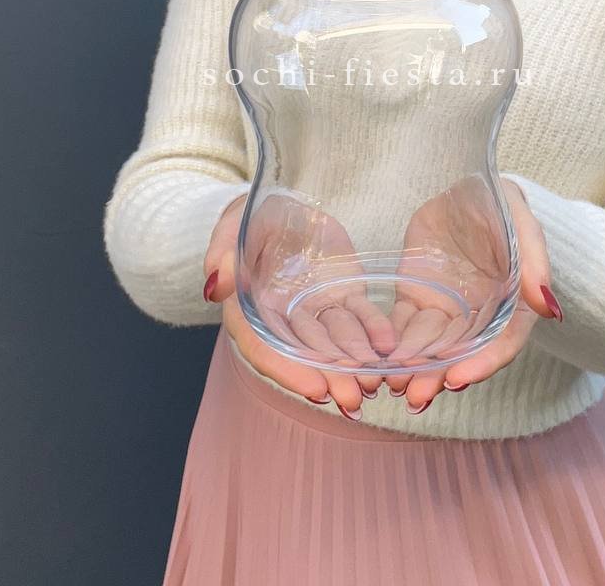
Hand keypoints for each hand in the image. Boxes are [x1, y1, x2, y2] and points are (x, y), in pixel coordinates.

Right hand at [202, 192, 394, 416]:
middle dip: (328, 376)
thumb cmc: (251, 217)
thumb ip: (223, 254)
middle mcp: (283, 317)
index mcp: (249, 308)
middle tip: (351, 399)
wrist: (285, 204)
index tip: (314, 389)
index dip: (286, 369)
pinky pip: (360, 315)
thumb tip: (216, 287)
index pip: (263, 346)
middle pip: (304, 353)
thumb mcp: (233, 227)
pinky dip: (374, 331)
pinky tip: (388, 346)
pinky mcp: (343, 294)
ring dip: (354, 363)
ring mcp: (316, 308)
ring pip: (336, 340)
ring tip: (372, 383)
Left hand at [383, 178, 561, 412]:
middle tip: (417, 396)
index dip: (482, 363)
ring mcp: (446, 308)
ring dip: (414, 368)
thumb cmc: (502, 208)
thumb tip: (550, 309)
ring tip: (395, 384)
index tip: (457, 379)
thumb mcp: (522, 226)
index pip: (502, 343)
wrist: (466, 190)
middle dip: (439, 377)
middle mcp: (479, 315)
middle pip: (462, 353)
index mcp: (512, 305)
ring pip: (430, 345)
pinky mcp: (416, 296)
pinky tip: (377, 358)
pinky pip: (402, 323)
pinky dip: (392, 342)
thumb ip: (535, 263)